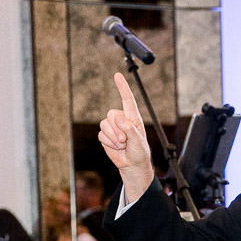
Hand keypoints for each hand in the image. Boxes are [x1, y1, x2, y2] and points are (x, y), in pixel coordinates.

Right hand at [98, 72, 154, 201]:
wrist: (132, 165)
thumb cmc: (139, 152)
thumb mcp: (138, 141)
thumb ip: (130, 129)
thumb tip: (120, 119)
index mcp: (133, 117)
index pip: (127, 99)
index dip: (122, 87)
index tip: (117, 75)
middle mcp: (122, 119)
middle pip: (111, 114)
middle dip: (117, 129)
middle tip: (125, 140)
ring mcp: (112, 127)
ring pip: (104, 124)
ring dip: (113, 137)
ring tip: (122, 145)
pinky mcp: (105, 135)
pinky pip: (101, 135)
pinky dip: (108, 143)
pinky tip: (116, 148)